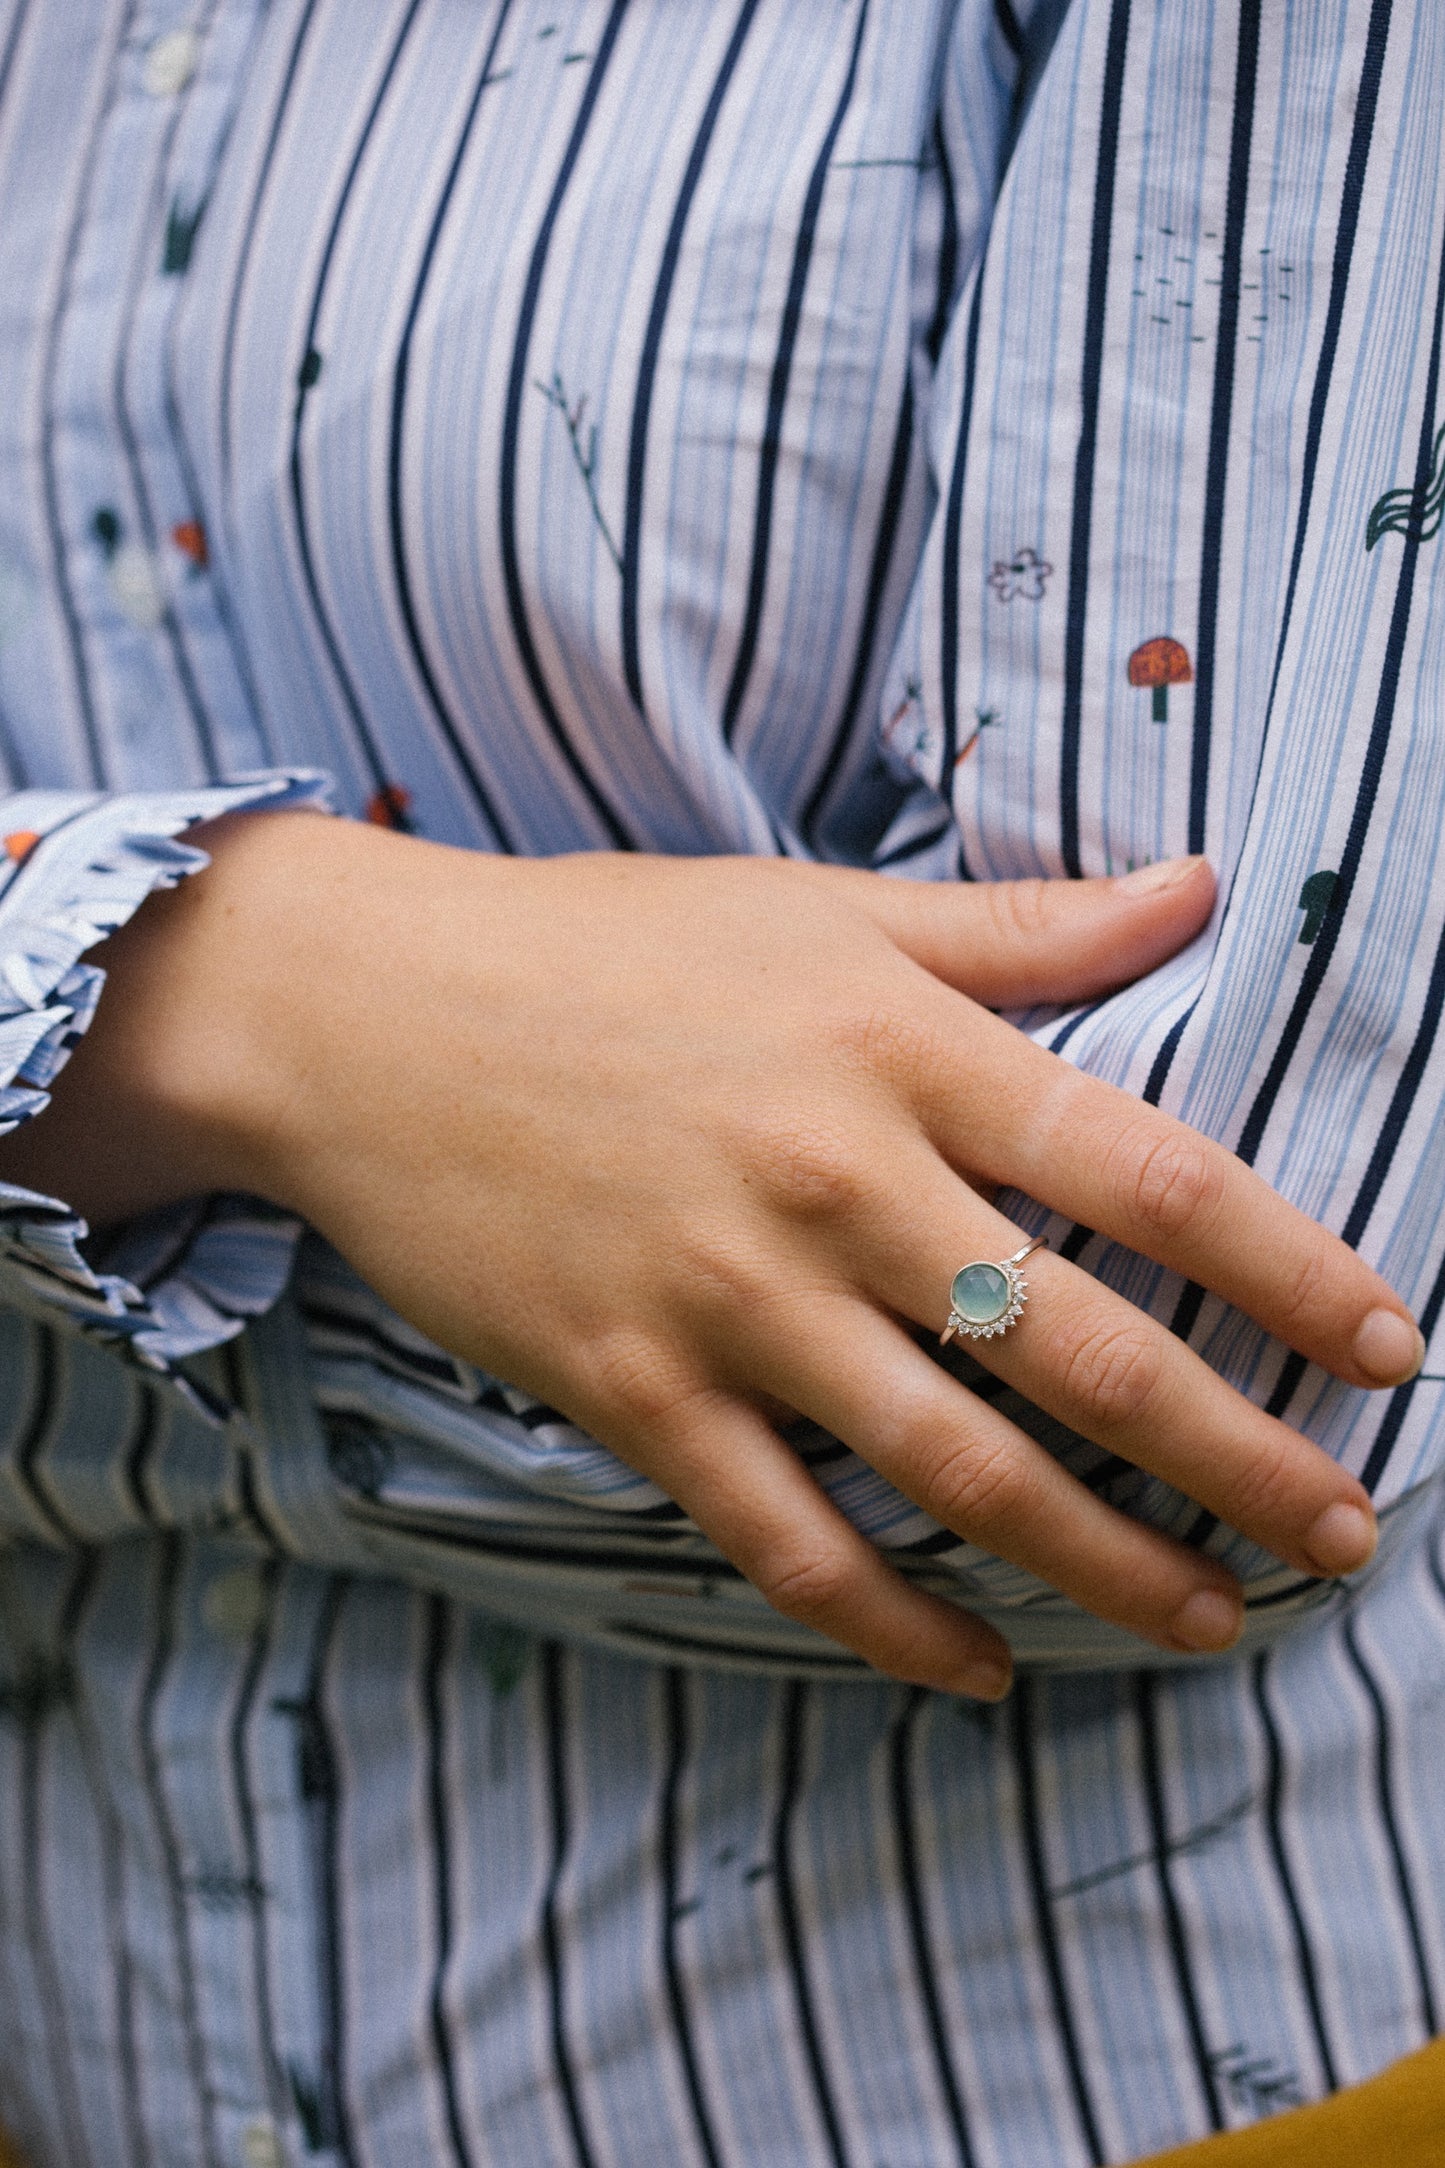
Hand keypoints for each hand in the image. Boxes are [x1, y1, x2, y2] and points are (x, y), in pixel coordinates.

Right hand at [1, 815, 1420, 1695]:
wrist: (370, 1014)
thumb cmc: (606, 947)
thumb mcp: (820, 909)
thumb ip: (1025, 925)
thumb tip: (1204, 886)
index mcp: (900, 1052)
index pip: (1146, 1173)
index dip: (1288, 1268)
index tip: (1385, 1347)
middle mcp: (836, 1184)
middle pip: (1081, 1351)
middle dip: (1235, 1456)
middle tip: (1342, 1532)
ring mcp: (731, 1301)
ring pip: (956, 1470)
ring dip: (1101, 1563)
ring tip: (1210, 1619)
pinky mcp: (635, 1391)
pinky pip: (789, 1542)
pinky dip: (893, 1622)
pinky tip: (977, 1670)